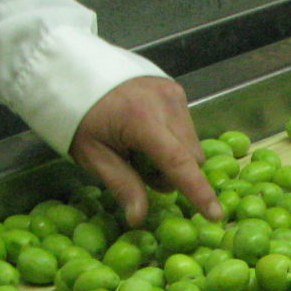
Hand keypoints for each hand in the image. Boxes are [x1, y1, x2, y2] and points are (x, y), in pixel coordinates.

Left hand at [70, 74, 222, 227]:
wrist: (74, 72)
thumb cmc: (78, 117)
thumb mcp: (92, 156)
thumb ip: (122, 185)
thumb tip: (140, 218)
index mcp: (141, 120)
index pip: (178, 162)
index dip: (198, 192)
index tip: (216, 215)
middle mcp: (165, 103)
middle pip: (191, 157)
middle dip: (174, 174)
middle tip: (141, 170)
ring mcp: (173, 93)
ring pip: (192, 143)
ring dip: (175, 157)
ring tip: (142, 149)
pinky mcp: (175, 89)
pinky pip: (186, 127)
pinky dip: (173, 139)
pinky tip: (147, 133)